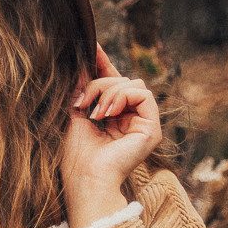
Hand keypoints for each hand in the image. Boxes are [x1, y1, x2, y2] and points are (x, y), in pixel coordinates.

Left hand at [63, 46, 161, 227]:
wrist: (85, 181)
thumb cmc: (76, 158)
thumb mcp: (75, 116)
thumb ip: (81, 91)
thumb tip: (79, 63)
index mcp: (114, 118)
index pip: (112, 82)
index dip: (102, 64)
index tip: (90, 47)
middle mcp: (132, 119)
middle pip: (121, 80)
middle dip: (98, 85)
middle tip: (81, 103)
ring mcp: (144, 124)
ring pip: (132, 83)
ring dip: (108, 92)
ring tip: (94, 112)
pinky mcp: (152, 128)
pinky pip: (143, 93)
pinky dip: (123, 97)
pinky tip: (107, 112)